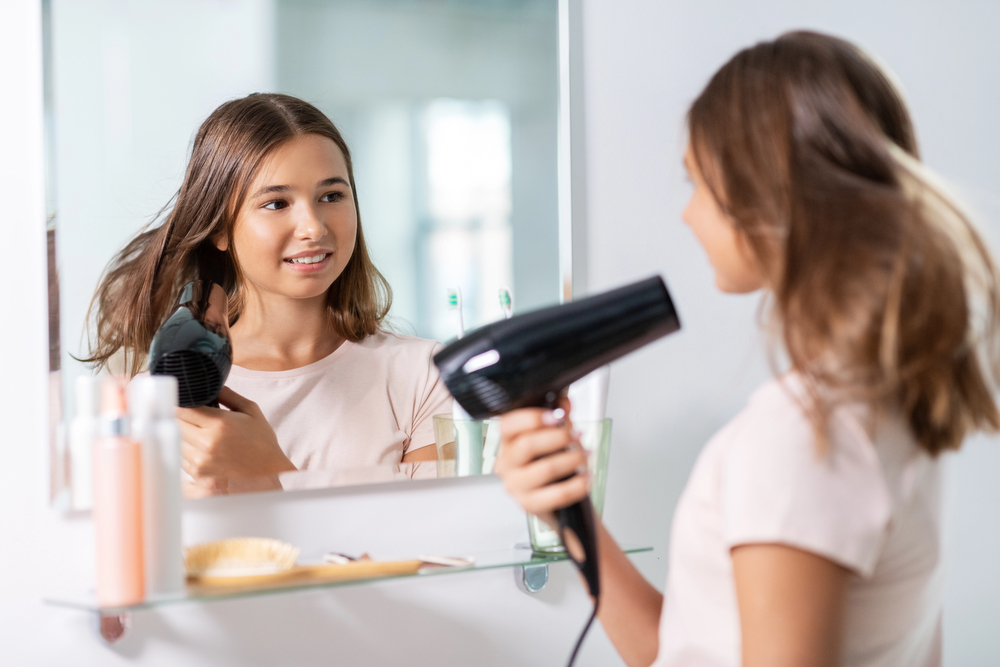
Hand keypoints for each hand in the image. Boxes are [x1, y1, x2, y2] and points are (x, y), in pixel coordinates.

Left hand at [177, 386, 296, 478]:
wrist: (268, 470)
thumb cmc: (261, 439)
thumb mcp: (251, 410)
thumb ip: (228, 395)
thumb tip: (209, 386)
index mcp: (219, 424)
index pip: (183, 409)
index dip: (181, 403)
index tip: (183, 401)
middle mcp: (206, 442)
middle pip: (175, 424)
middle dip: (182, 417)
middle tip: (193, 416)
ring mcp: (201, 459)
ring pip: (176, 440)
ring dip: (183, 434)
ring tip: (201, 433)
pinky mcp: (198, 472)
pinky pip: (181, 456)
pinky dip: (188, 450)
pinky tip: (204, 448)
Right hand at [493, 397, 588, 525]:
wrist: (562, 505)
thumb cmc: (555, 468)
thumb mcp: (556, 438)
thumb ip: (559, 417)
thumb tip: (563, 400)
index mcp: (508, 443)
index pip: (507, 425)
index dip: (531, 418)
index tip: (557, 416)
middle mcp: (507, 464)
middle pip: (527, 445)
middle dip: (559, 437)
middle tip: (577, 436)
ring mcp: (515, 486)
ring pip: (545, 469)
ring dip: (572, 459)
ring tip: (585, 456)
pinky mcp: (529, 505)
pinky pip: (558, 494)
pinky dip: (578, 484)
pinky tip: (586, 477)